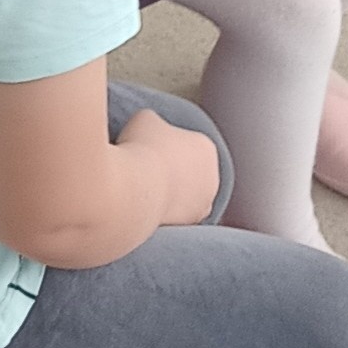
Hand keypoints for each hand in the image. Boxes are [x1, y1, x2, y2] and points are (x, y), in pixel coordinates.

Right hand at [116, 108, 220, 227]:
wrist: (133, 190)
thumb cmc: (140, 149)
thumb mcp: (143, 119)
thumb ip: (154, 123)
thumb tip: (151, 130)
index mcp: (206, 147)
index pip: (185, 144)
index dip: (161, 145)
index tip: (142, 148)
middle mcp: (213, 178)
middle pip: (187, 172)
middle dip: (169, 171)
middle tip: (140, 169)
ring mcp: (202, 206)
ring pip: (183, 197)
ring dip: (166, 193)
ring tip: (138, 189)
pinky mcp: (187, 228)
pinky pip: (174, 218)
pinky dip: (160, 212)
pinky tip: (140, 206)